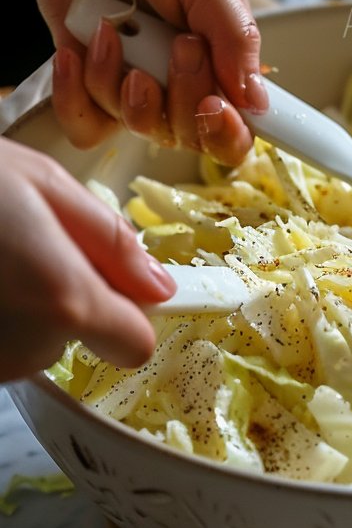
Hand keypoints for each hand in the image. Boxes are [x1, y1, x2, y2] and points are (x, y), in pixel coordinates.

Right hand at [0, 137, 175, 380]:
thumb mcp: (40, 182)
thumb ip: (108, 240)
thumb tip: (157, 285)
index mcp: (64, 298)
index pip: (134, 343)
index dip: (130, 311)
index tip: (116, 281)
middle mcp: (26, 345)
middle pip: (79, 335)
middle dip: (65, 291)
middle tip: (19, 236)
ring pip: (34, 340)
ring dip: (20, 302)